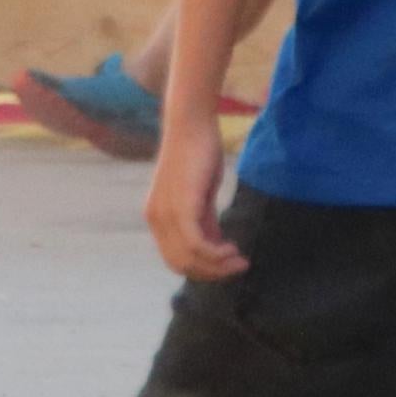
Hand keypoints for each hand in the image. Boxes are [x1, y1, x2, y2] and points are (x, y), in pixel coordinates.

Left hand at [144, 118, 246, 280]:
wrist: (191, 123)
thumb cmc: (198, 154)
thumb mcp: (201, 194)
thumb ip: (205, 221)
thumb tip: (216, 245)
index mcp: (156, 217)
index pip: (174, 259)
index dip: (202, 269)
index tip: (227, 265)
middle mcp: (155, 219)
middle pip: (180, 265)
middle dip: (212, 272)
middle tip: (238, 266)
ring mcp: (165, 214)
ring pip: (189, 258)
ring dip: (218, 265)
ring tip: (240, 260)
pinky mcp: (180, 207)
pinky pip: (195, 244)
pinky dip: (215, 253)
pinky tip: (233, 249)